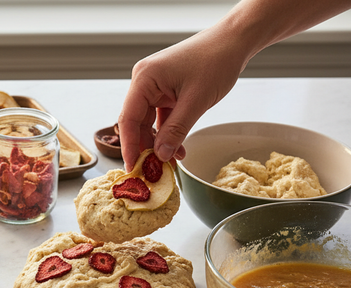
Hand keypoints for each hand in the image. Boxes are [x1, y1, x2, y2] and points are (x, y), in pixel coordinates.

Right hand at [118, 26, 247, 170]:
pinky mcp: (165, 90)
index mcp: (144, 79)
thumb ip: (176, 130)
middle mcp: (144, 82)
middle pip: (137, 122)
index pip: (129, 119)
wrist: (234, 41)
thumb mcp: (196, 101)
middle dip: (146, 146)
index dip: (129, 146)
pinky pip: (161, 116)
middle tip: (153, 170)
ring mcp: (154, 86)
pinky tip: (178, 147)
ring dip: (159, 141)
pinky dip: (168, 132)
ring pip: (149, 122)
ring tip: (170, 161)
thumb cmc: (216, 61)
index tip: (133, 167)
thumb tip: (160, 156)